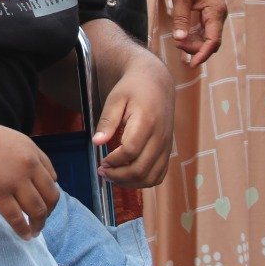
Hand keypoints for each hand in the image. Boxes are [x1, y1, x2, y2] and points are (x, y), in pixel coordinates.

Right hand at [0, 119, 59, 238]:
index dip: (49, 193)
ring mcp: (14, 180)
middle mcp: (28, 165)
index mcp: (31, 150)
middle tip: (40, 220)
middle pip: (50, 196)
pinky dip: (23, 229)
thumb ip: (21, 155)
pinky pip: (16, 217)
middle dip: (48, 211)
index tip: (43, 202)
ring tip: (34, 231)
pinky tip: (23, 235)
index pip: (52, 177)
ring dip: (39, 224)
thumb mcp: (7, 138)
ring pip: (37, 209)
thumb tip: (26, 175)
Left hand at [93, 56, 175, 187]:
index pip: (131, 150)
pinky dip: (144, 181)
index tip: (101, 161)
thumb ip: (107, 121)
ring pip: (151, 177)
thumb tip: (97, 143)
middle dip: (119, 176)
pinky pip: (159, 175)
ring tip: (113, 176)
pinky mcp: (167, 150)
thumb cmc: (133, 89)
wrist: (157, 83)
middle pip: (141, 168)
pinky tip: (127, 176)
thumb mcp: (115, 99)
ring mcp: (166, 146)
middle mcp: (160, 137)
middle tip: (102, 172)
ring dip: (130, 183)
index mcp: (146, 121)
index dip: (114, 161)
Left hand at [169, 0, 226, 65]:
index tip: (192, 64)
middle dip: (195, 48)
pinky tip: (183, 36)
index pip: (213, 40)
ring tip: (178, 41)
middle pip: (211, 41)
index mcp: (215, 11)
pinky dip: (195, 35)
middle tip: (176, 45)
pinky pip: (205, 29)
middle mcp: (219, 14)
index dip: (203, 54)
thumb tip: (180, 39)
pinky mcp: (210, 10)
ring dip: (195, 42)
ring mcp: (215, 13)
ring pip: (208, 36)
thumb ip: (181, 19)